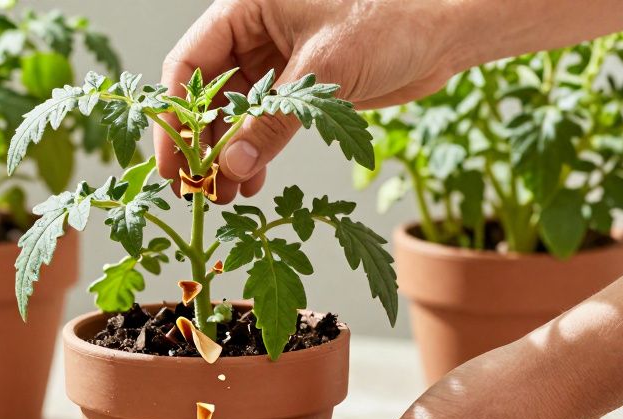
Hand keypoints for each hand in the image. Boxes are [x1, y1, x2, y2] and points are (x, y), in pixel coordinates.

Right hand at [155, 0, 468, 201]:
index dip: (177, 118)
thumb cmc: (392, 22)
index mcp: (247, 7)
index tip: (174, 164)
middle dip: (203, 144)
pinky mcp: (299, 83)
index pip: (189, 65)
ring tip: (227, 195)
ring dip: (229, 154)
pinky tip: (253, 180)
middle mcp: (255, 30)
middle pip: (207, 94)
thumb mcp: (323, 75)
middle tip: (198, 191)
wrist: (448, 29)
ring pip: (234, 112)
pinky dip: (256, 150)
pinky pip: (263, 121)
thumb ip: (272, 125)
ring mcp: (276, 58)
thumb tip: (230, 171)